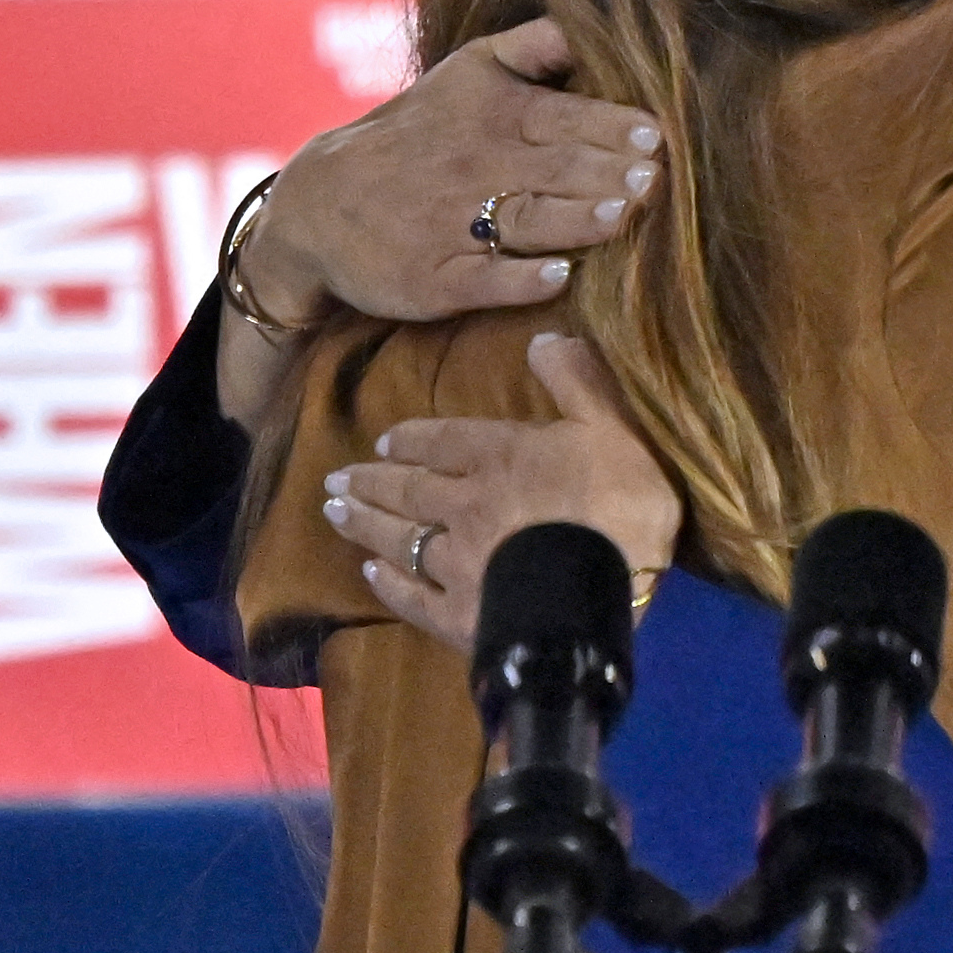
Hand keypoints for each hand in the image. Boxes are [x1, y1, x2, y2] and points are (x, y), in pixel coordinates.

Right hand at [245, 20, 662, 328]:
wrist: (320, 201)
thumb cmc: (417, 132)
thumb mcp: (467, 71)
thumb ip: (535, 45)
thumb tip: (600, 19)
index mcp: (493, 114)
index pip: (564, 117)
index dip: (612, 127)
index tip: (657, 136)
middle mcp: (476, 166)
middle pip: (554, 170)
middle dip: (607, 173)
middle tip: (657, 180)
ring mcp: (450, 226)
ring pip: (524, 220)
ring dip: (573, 219)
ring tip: (618, 217)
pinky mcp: (430, 279)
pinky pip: (479, 280)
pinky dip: (517, 280)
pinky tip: (555, 278)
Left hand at [322, 334, 681, 653]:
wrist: (597, 592)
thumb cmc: (618, 504)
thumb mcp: (612, 426)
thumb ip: (577, 380)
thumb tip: (542, 337)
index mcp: (501, 456)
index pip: (446, 441)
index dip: (414, 439)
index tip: (384, 441)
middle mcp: (464, 503)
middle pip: (410, 488)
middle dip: (372, 480)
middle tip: (336, 478)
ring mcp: (455, 562)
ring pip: (400, 536)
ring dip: (365, 523)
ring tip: (334, 512)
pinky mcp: (457, 615)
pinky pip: (412, 598)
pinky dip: (388, 586)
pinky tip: (369, 575)